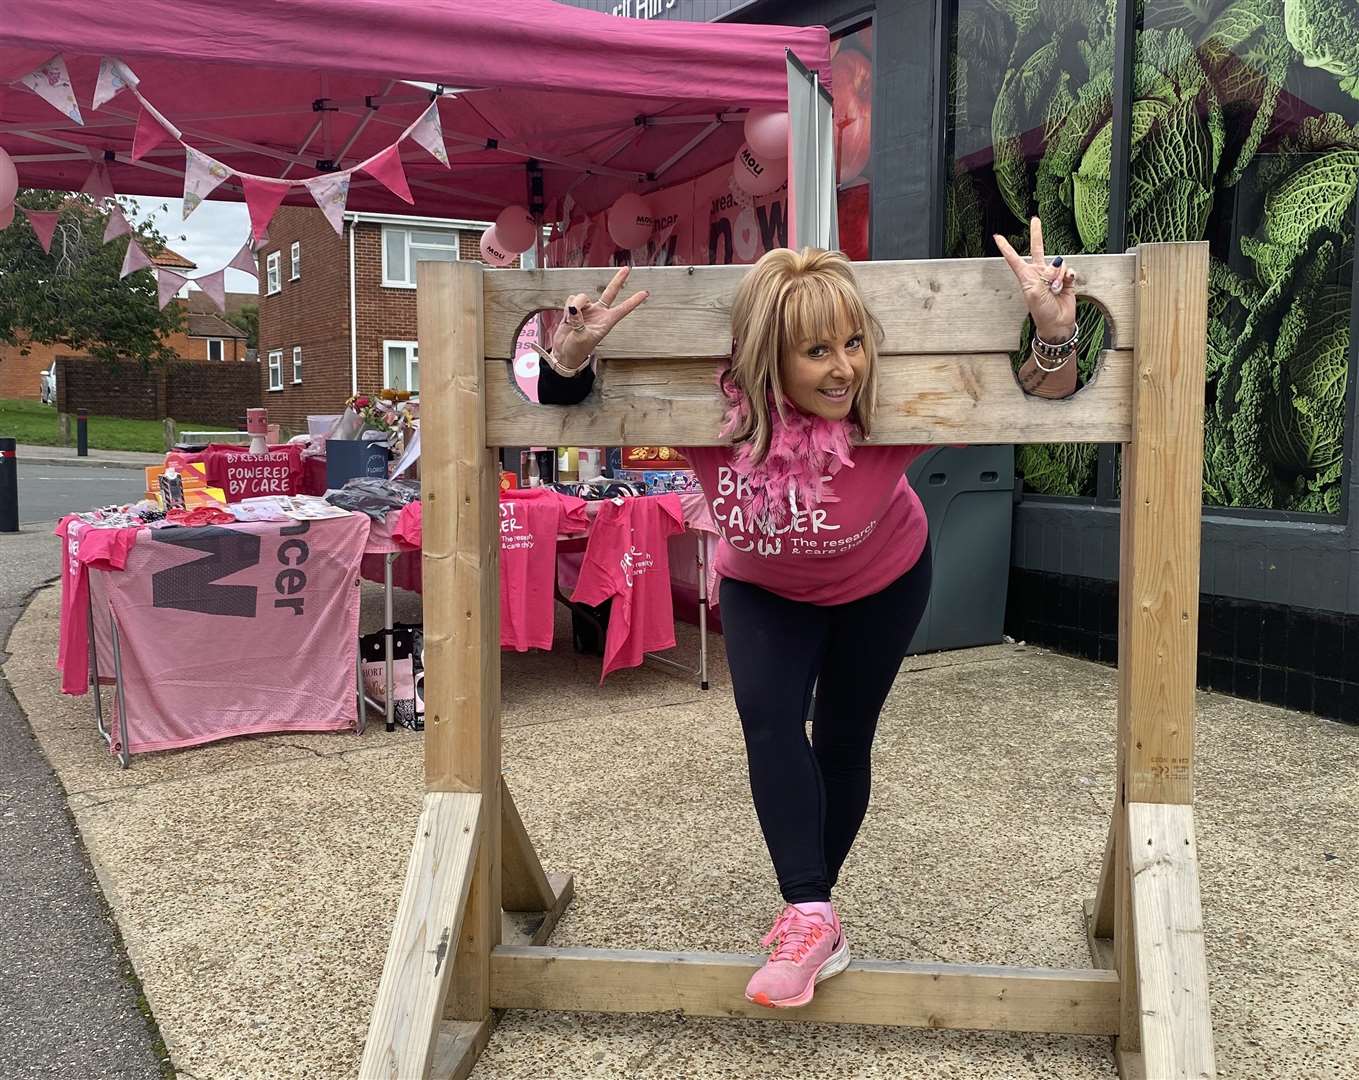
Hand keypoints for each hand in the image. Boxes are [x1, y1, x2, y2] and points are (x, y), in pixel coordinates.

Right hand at [550, 265, 649, 369]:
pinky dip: (566, 308)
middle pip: (610, 292)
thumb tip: (573, 307)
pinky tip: (566, 318)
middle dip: (618, 280)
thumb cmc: (577, 350)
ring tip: (571, 320)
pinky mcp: (574, 310)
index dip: (634, 301)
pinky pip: (571, 300)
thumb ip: (578, 320)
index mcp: (606, 322)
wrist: (565, 354)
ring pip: (582, 297)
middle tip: (627, 269)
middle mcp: (599, 313)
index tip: (645, 293)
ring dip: (575, 305)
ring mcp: (587, 310)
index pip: (623, 309)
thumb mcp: (581, 337)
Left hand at [996, 216, 1078, 398]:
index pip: (1014, 259)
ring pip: (1058, 263)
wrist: (1057, 323)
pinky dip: (1069, 276)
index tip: (998, 237)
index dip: (1006, 248)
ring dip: (1058, 275)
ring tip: (1056, 288)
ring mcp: (1053, 276)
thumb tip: (1055, 264)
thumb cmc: (1042, 312)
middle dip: (1037, 234)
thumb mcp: (1035, 294)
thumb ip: (1043, 276)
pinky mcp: (1065, 279)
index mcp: (1026, 277)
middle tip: (1035, 221)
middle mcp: (1039, 274)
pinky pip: (1069, 269)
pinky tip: (1066, 284)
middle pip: (1038, 249)